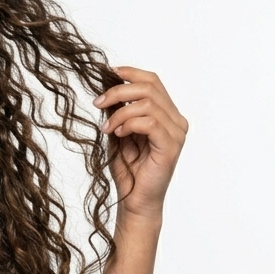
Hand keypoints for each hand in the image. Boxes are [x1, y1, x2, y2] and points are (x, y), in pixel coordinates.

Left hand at [94, 66, 187, 222]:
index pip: (153, 81)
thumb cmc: (129, 171)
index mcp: (167, 115)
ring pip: (148, 103)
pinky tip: (118, 135)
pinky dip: (129, 124)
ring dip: (120, 112)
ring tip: (106, 129)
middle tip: (98, 103)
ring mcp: (176, 133)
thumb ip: (118, 113)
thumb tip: (108, 91)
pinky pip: (150, 122)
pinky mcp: (171, 146)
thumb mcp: (119, 134)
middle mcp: (176, 120)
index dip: (131, 73)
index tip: (107, 73)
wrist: (134, 201)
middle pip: (150, 87)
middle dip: (119, 91)